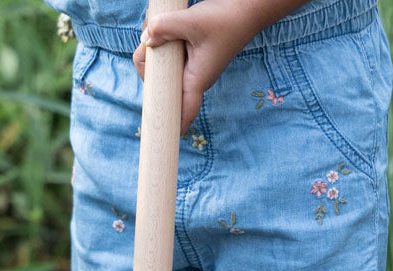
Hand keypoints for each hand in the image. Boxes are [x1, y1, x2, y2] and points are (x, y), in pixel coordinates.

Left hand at [133, 0, 259, 133]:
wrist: (247, 9)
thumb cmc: (227, 19)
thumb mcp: (193, 21)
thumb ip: (166, 27)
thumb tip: (145, 38)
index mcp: (197, 80)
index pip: (184, 112)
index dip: (173, 125)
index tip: (161, 136)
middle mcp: (195, 78)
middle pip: (164, 88)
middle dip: (149, 72)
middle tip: (146, 48)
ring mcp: (193, 67)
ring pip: (165, 70)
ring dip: (155, 54)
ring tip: (156, 29)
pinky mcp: (192, 55)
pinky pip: (171, 57)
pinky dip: (163, 45)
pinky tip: (161, 27)